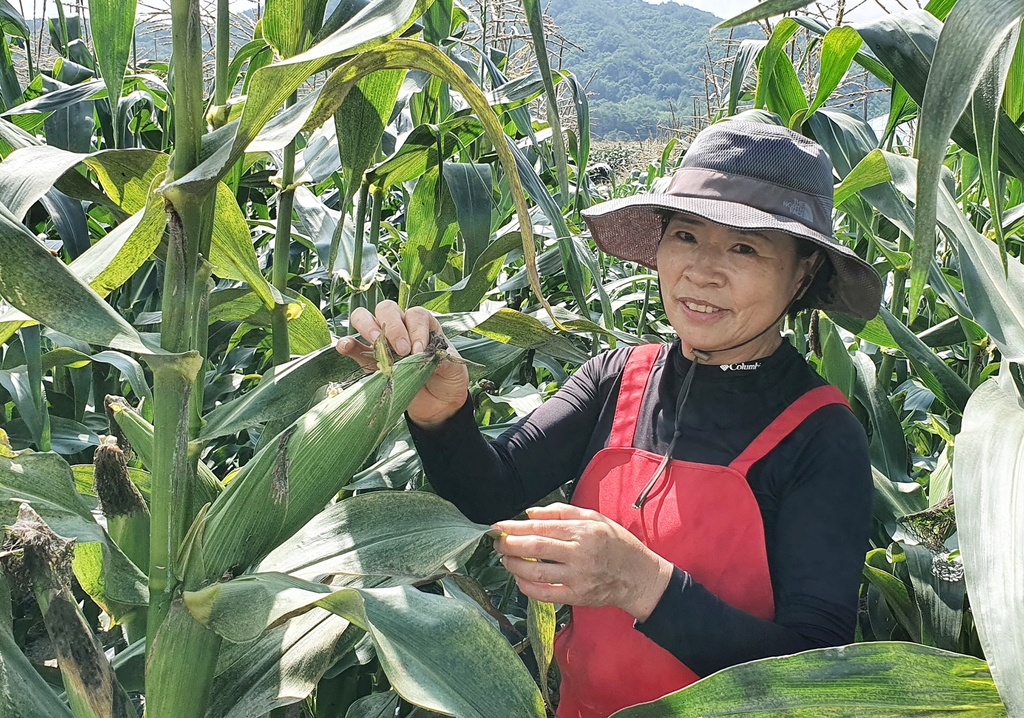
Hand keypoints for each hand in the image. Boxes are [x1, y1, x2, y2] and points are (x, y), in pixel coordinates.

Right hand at [336, 300, 468, 428]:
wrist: (440, 404)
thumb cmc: (447, 378)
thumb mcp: (452, 366)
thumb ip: (440, 356)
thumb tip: (422, 353)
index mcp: (423, 324)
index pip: (414, 314)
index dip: (416, 330)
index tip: (420, 351)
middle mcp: (400, 327)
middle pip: (387, 309)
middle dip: (393, 327)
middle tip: (402, 351)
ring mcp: (382, 342)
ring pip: (365, 318)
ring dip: (368, 328)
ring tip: (376, 344)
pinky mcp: (368, 361)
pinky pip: (353, 347)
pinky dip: (347, 344)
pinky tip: (346, 347)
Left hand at [492, 503, 673, 621]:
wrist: (640, 576)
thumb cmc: (617, 543)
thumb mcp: (595, 518)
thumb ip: (562, 512)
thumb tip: (531, 513)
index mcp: (583, 530)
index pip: (541, 528)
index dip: (515, 527)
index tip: (498, 526)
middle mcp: (580, 553)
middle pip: (534, 548)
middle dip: (509, 545)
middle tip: (496, 542)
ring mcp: (578, 577)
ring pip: (536, 572)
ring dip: (514, 565)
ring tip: (505, 559)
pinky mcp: (578, 597)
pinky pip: (545, 594)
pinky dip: (527, 587)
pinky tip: (520, 579)